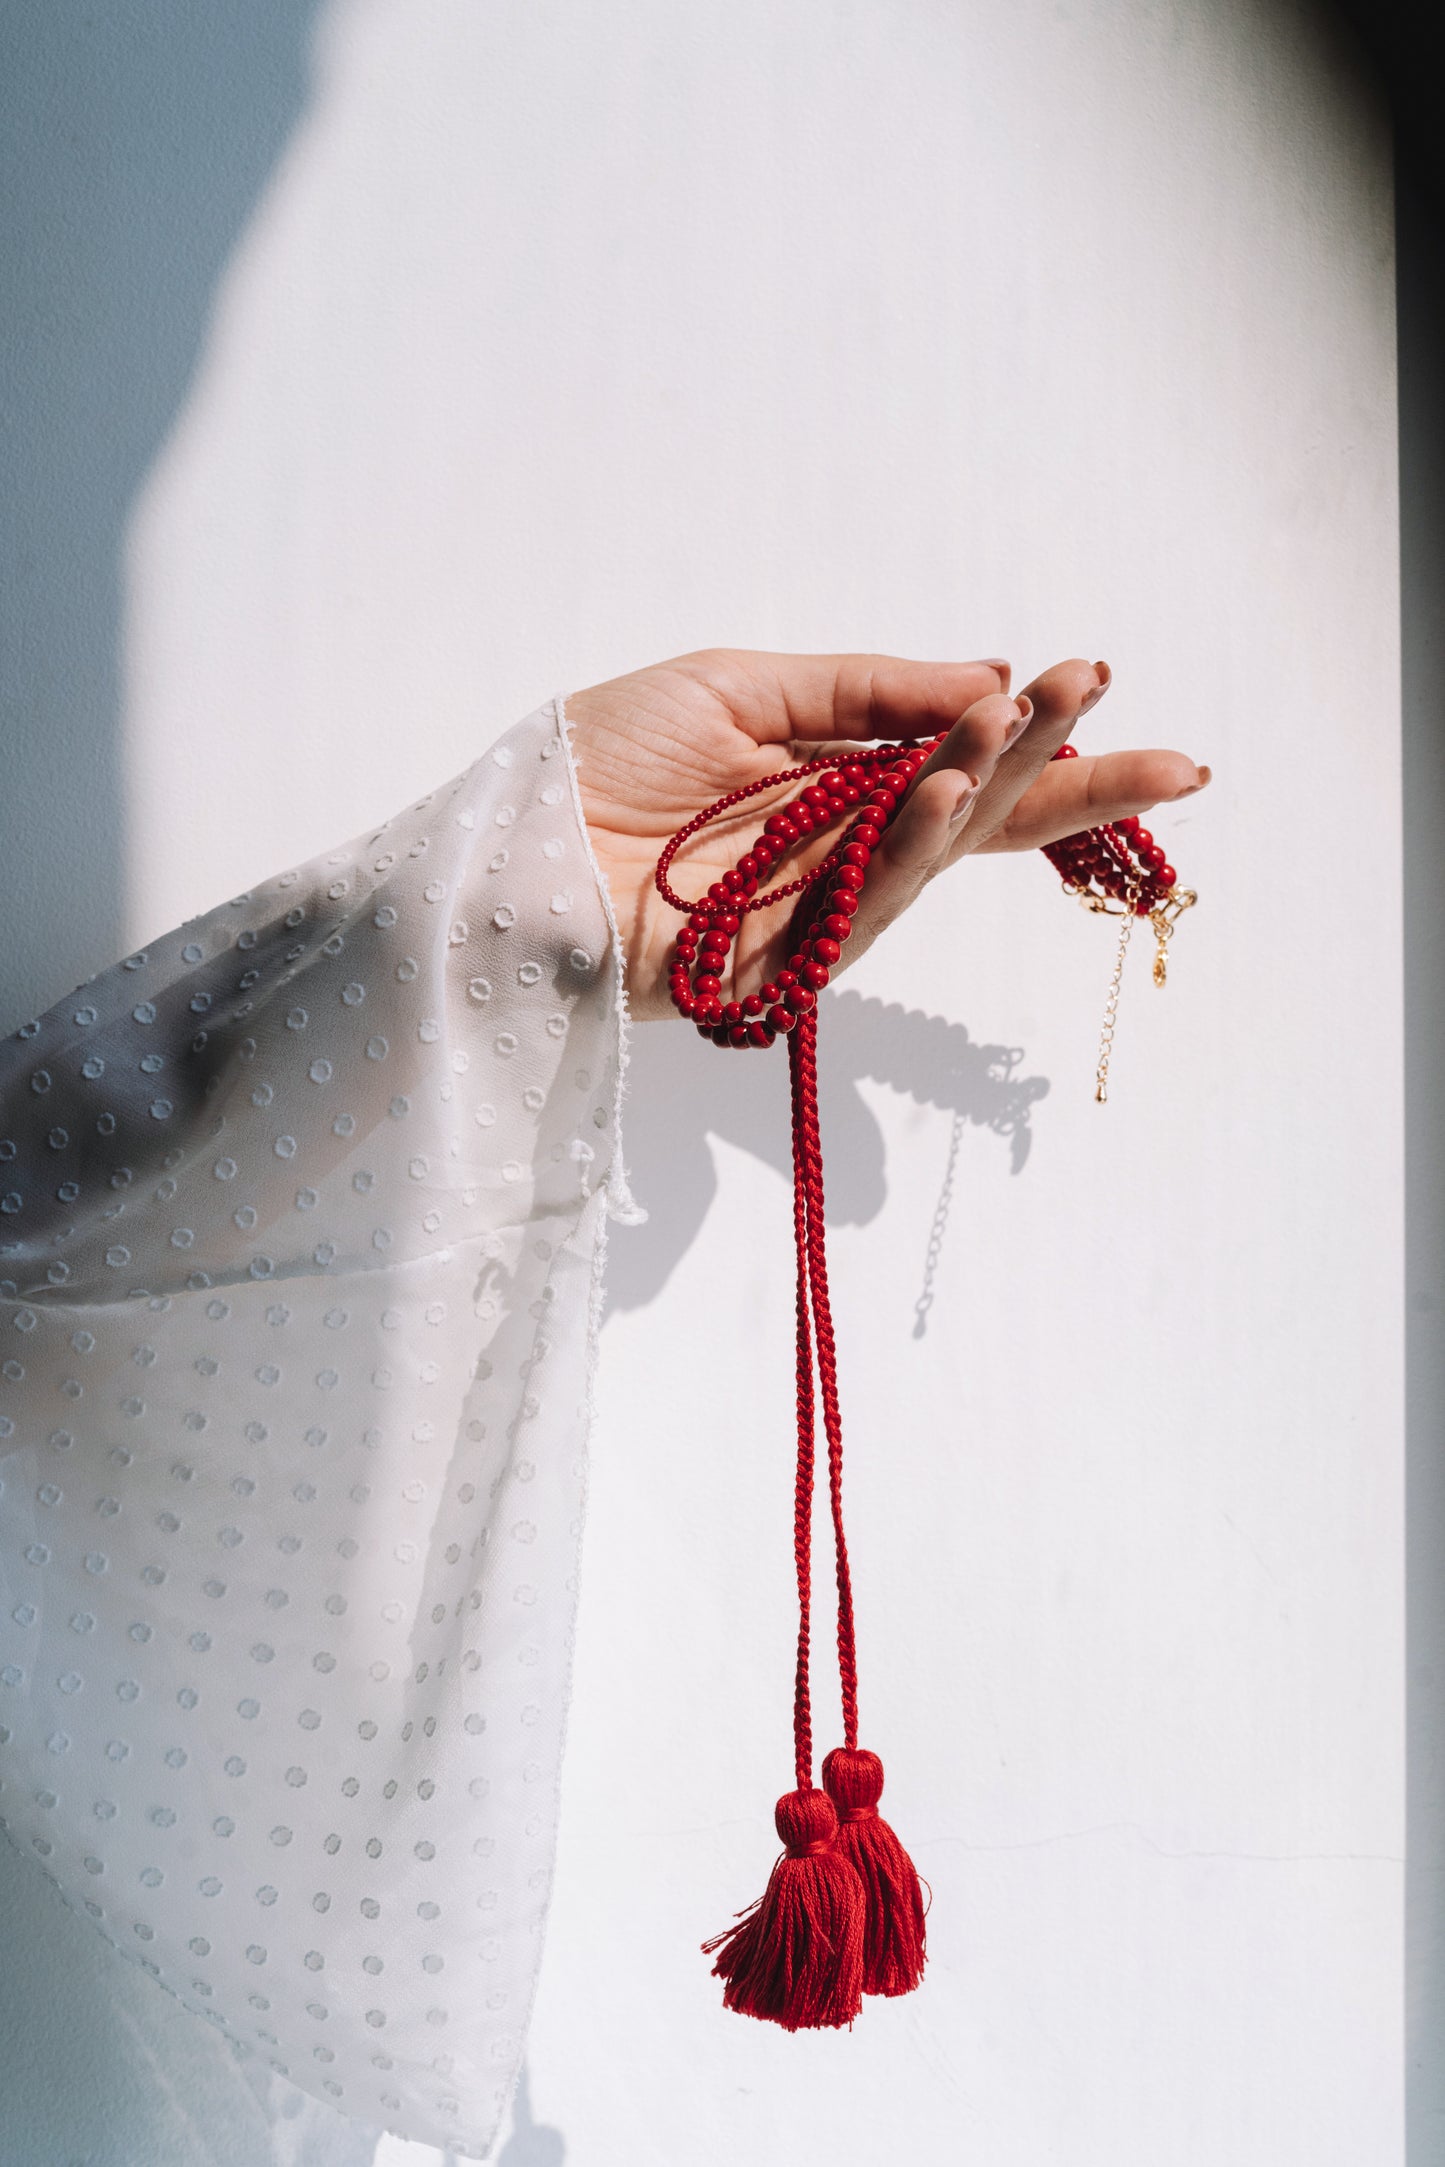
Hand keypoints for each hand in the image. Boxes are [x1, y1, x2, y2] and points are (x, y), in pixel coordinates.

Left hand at [564, 649, 1210, 1020]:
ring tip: (1030, 717)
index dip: (1039, 746)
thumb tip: (987, 680)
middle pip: (974, 822)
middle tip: (1167, 751)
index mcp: (834, 785)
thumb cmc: (598, 762)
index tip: (1111, 696)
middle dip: (1067, 785)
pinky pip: (859, 904)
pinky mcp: (775, 968)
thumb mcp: (734, 687)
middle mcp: (840, 851)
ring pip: (928, 857)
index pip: (960, 771)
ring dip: (984, 784)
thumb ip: (862, 690)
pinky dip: (905, 843)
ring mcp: (813, 912)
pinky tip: (945, 784)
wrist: (507, 846)